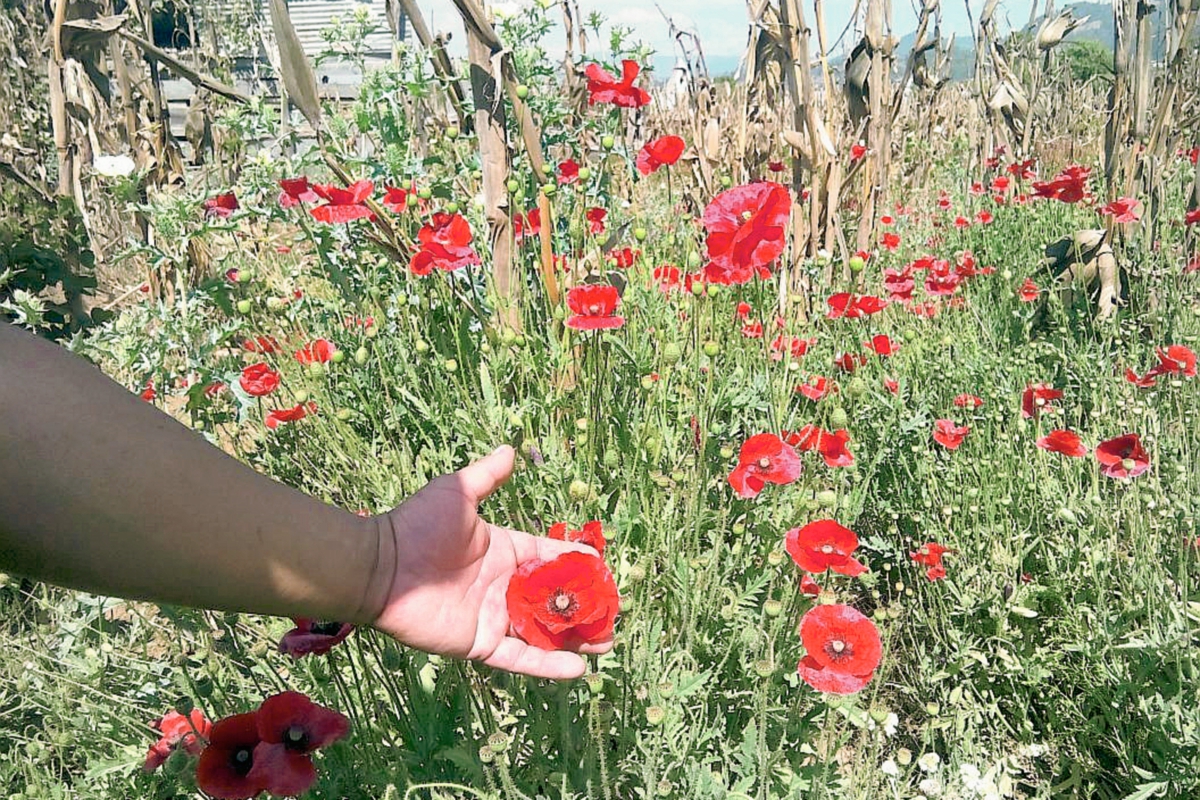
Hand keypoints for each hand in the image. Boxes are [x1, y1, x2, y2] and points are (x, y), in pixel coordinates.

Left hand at [372, 446, 610, 678]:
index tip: (602, 569)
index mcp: (502, 551)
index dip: (575, 562)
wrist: (380, 568)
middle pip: (552, 598)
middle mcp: (501, 586)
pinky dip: (548, 665)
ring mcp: (492, 616)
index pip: (548, 557)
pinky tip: (578, 668)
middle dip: (582, 604)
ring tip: (606, 641)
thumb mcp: (457, 492)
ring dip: (575, 637)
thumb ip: (486, 476)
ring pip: (543, 631)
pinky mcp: (481, 643)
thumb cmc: (416, 527)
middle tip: (612, 611)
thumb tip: (510, 449)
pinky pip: (521, 657)